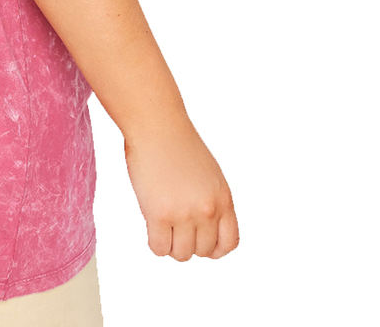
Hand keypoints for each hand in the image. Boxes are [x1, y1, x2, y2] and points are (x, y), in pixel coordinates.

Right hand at [123, 120, 238, 260]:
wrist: (156, 125)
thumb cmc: (176, 143)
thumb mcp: (208, 174)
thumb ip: (210, 200)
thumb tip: (202, 228)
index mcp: (223, 199)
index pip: (228, 244)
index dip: (212, 248)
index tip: (198, 241)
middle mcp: (208, 210)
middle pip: (202, 251)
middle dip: (187, 242)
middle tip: (173, 224)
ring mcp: (184, 214)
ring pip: (181, 254)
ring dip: (170, 243)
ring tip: (161, 223)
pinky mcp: (158, 214)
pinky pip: (159, 248)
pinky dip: (155, 243)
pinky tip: (150, 224)